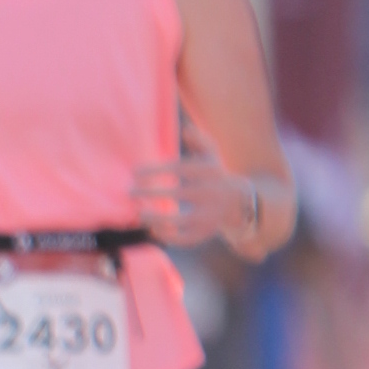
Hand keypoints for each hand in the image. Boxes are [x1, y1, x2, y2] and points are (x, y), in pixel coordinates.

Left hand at [130, 130, 270, 250]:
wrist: (239, 203)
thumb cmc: (215, 176)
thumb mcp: (211, 156)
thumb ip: (200, 141)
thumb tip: (186, 128)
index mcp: (209, 173)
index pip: (180, 169)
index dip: (156, 170)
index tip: (134, 172)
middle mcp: (211, 194)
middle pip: (180, 194)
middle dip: (152, 194)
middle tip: (129, 193)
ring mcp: (209, 215)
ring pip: (182, 220)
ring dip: (158, 219)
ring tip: (139, 214)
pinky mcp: (206, 233)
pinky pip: (186, 239)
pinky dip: (169, 237)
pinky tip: (153, 230)